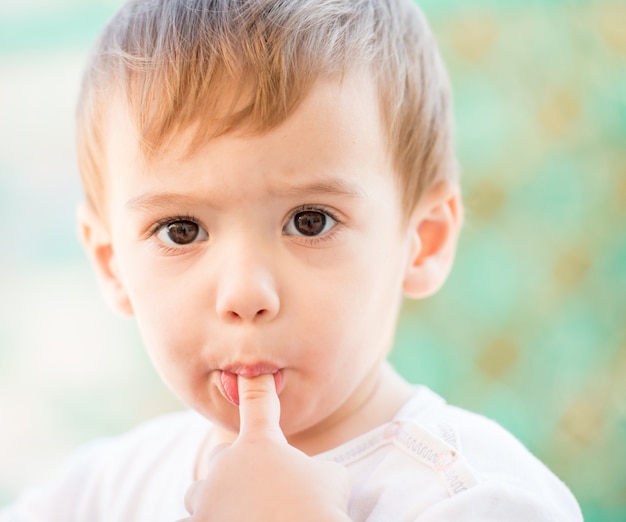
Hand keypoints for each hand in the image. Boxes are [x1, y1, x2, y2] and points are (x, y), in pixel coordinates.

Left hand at [179, 374, 351, 520]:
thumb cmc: (319, 510)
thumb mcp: (331, 477)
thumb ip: (312, 467)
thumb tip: (312, 475)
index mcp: (260, 444)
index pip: (257, 402)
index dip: (256, 384)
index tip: (252, 372)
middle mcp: (226, 465)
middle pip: (220, 456)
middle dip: (235, 469)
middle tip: (258, 491)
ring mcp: (208, 498)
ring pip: (198, 491)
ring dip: (212, 498)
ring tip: (235, 512)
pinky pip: (185, 521)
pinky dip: (201, 520)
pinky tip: (215, 520)